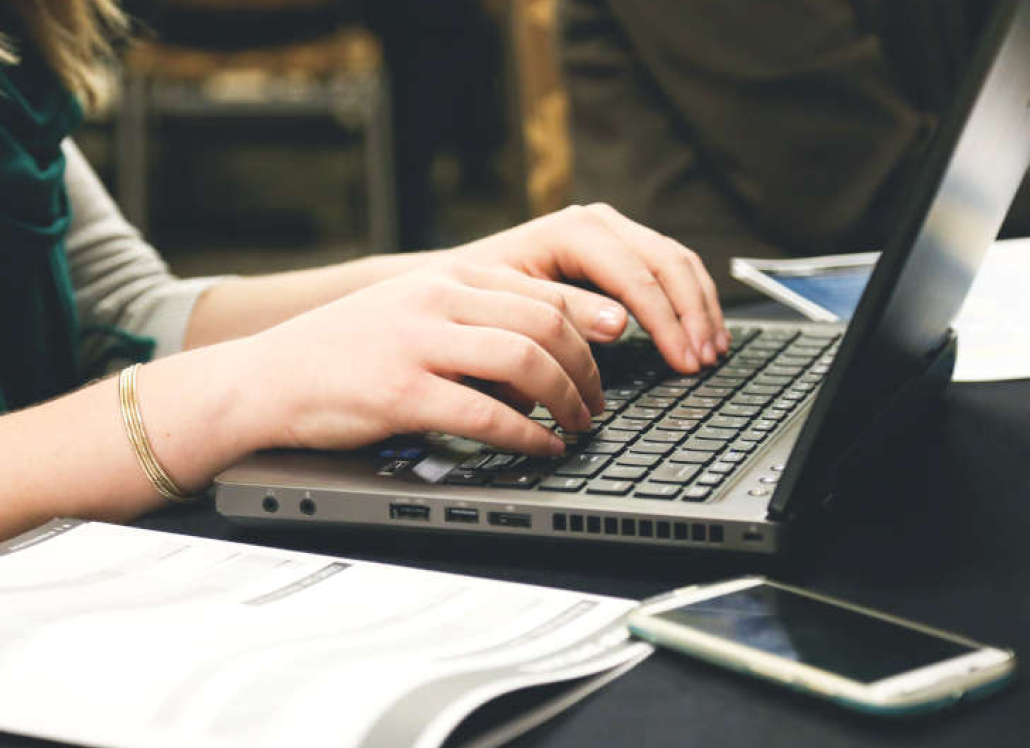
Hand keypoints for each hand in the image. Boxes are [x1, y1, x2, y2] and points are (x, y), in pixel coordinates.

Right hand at [246, 262, 607, 455]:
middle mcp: (436, 299)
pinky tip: (541, 447)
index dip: (589, 322)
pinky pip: (486, 413)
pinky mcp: (401, 392)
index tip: (616, 348)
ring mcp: (418, 343)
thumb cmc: (343, 351)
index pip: (540, 290)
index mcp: (446, 277)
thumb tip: (540, 354)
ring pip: (525, 360)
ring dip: (566, 399)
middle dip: (586, 367)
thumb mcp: (410, 311)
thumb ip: (470, 318)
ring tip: (578, 425)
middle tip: (597, 402)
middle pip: (545, 323)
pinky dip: (526, 434)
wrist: (266, 377)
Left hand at [446, 204, 728, 371]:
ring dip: (700, 308)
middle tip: (704, 361)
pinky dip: (690, 301)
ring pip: (677, 263)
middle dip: (692, 315)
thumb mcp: (513, 306)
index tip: (684, 360)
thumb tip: (620, 324)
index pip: (637, 276)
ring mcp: (612, 232)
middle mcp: (598, 223)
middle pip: (668, 263)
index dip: (667, 322)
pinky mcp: (618, 249)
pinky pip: (669, 269)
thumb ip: (565, 312)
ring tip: (713, 351)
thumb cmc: (477, 297)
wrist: (456, 282)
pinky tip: (701, 331)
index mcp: (573, 231)